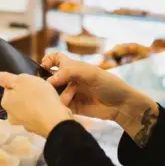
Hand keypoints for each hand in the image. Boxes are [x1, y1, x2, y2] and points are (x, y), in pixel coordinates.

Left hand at [0, 72, 72, 137]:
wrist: (55, 120)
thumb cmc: (38, 97)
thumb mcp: (22, 80)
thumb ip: (6, 78)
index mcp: (5, 102)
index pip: (9, 89)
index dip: (20, 84)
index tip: (29, 83)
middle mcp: (11, 115)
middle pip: (17, 100)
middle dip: (26, 94)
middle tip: (38, 90)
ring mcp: (24, 124)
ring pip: (27, 109)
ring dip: (34, 104)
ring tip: (45, 98)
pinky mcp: (36, 129)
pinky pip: (37, 116)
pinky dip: (41, 112)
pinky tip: (48, 108)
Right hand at [43, 53, 158, 146]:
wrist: (121, 106)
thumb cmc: (108, 84)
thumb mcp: (90, 73)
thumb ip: (69, 72)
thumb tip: (50, 80)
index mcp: (73, 66)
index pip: (55, 58)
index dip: (47, 60)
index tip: (44, 67)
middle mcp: (69, 79)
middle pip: (50, 77)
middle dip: (48, 82)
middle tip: (50, 87)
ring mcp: (70, 93)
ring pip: (53, 92)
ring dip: (57, 95)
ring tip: (69, 99)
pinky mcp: (72, 107)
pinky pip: (60, 105)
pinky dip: (61, 105)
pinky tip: (68, 106)